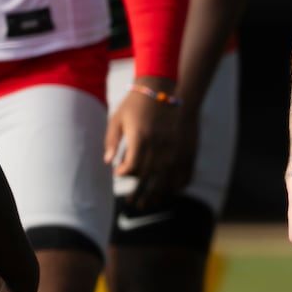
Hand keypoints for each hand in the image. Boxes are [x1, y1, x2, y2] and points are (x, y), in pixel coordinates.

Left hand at [105, 77, 195, 210]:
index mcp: (140, 138)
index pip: (130, 167)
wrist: (163, 87)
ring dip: (156, 194)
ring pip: (164, 178)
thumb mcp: (117, 118)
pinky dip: (175, 184)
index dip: (122, 172)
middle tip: (132, 202)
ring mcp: (173, 147)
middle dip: (138, 191)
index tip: (118, 172)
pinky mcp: (184, 147)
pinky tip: (169, 190)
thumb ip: (111, 141)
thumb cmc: (136, 103)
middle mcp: (158, 145)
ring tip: (149, 204)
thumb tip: (107, 162)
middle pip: (147, 177)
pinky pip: (181, 172)